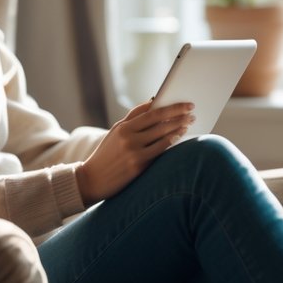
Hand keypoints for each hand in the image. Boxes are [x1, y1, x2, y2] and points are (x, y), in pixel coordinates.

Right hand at [76, 100, 193, 204]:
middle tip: (192, 111)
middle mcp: (127, 136)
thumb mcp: (115, 133)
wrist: (91, 180)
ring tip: (189, 122)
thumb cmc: (107, 154)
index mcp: (122, 126)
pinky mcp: (138, 165)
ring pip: (161, 134)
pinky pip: (160, 150)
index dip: (170, 105)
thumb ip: (132, 118)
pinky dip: (171, 141)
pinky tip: (179, 136)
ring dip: (178, 126)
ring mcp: (133, 151)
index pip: (150, 111)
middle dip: (178, 114)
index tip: (184, 103)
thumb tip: (154, 103)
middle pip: (158, 120)